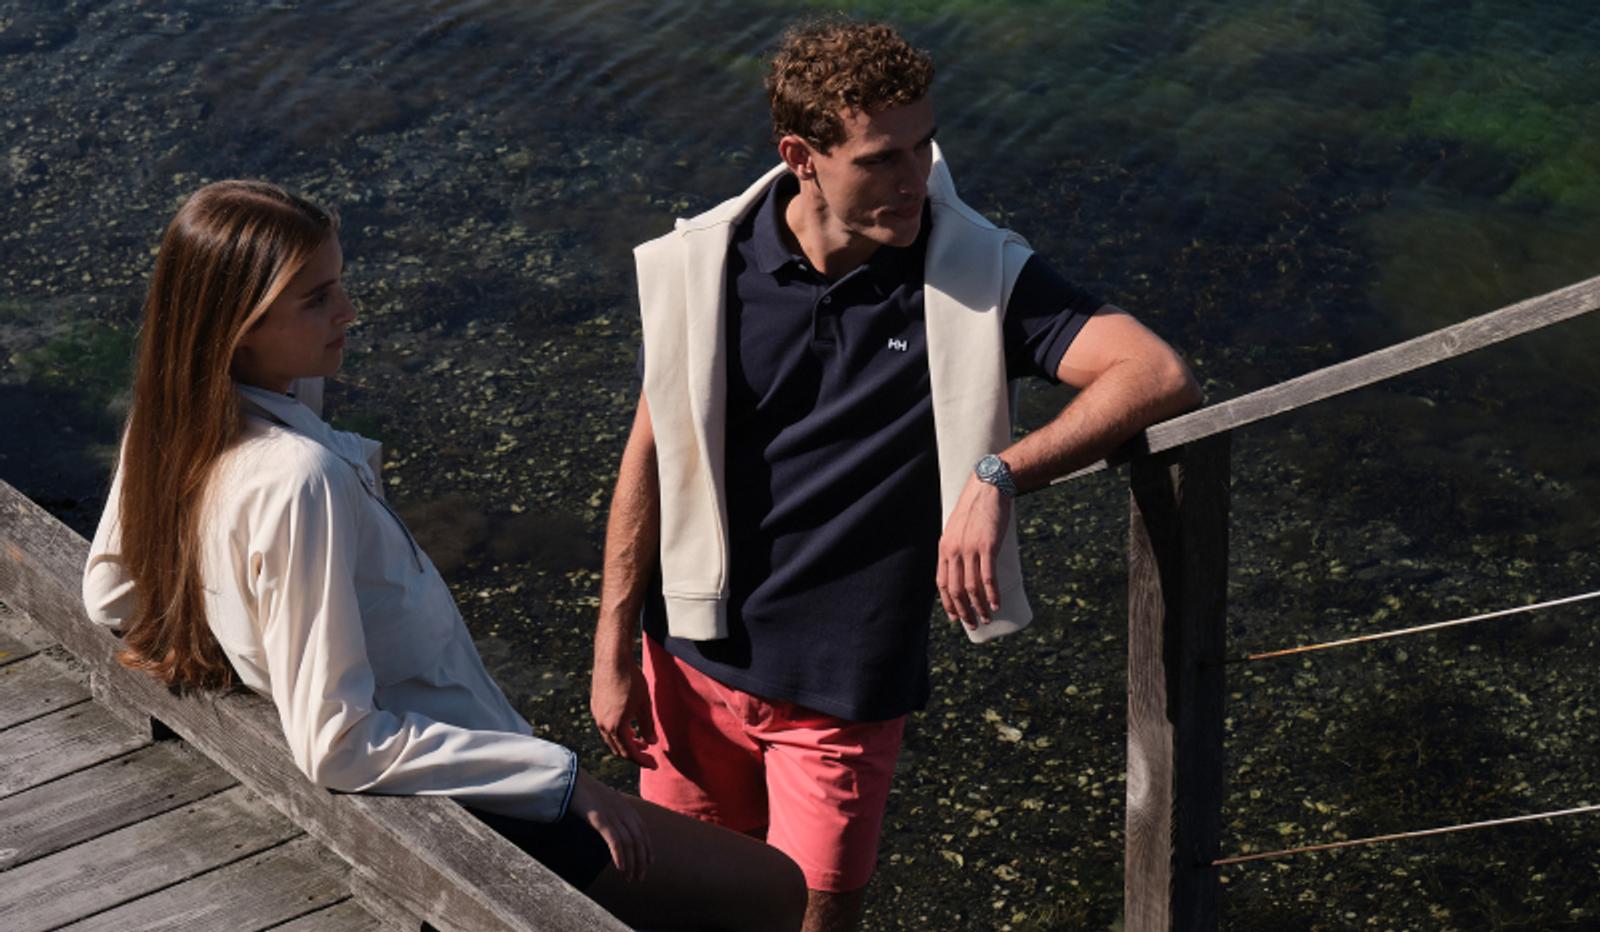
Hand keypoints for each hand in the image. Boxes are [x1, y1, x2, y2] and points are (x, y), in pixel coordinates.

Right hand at [569, 770, 651, 881]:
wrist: (572, 780)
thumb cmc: (585, 792)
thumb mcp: (604, 801)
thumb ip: (612, 812)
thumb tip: (613, 826)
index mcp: (626, 806)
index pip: (643, 830)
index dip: (648, 847)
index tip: (650, 862)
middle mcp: (624, 811)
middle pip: (639, 839)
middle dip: (641, 861)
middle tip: (639, 877)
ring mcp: (613, 815)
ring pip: (629, 843)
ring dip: (631, 863)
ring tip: (629, 878)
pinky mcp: (601, 819)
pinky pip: (615, 840)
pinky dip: (619, 855)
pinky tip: (620, 868)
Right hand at [590, 652, 657, 768]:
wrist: (612, 660)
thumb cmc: (631, 680)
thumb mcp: (645, 704)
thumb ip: (648, 725)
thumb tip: (652, 742)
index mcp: (616, 727)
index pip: (630, 753)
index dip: (643, 761)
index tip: (654, 765)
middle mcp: (603, 725)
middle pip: (618, 749)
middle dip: (634, 755)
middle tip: (648, 756)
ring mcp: (597, 716)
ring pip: (611, 739)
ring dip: (625, 744)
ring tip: (640, 741)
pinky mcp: (595, 707)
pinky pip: (606, 728)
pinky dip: (618, 733)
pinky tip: (628, 726)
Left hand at [936, 473, 1011, 628]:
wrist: (988, 488)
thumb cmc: (975, 509)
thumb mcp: (957, 529)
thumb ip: (957, 547)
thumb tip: (963, 567)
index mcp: (945, 549)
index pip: (942, 583)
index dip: (948, 603)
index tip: (956, 617)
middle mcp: (954, 551)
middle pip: (956, 590)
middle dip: (964, 611)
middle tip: (974, 624)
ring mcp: (970, 549)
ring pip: (972, 587)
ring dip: (979, 607)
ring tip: (986, 618)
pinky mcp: (988, 546)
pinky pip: (988, 576)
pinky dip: (991, 594)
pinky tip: (996, 604)